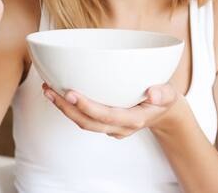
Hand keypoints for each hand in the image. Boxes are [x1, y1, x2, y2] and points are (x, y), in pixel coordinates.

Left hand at [42, 82, 181, 138]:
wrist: (163, 112)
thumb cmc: (162, 99)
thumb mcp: (169, 94)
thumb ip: (163, 93)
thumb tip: (153, 92)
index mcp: (134, 119)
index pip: (107, 115)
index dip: (87, 106)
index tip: (71, 93)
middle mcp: (119, 126)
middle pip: (88, 122)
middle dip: (66, 108)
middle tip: (50, 90)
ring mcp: (110, 127)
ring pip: (83, 122)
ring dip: (63, 108)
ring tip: (48, 90)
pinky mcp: (104, 123)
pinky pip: (84, 118)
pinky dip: (70, 107)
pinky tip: (59, 93)